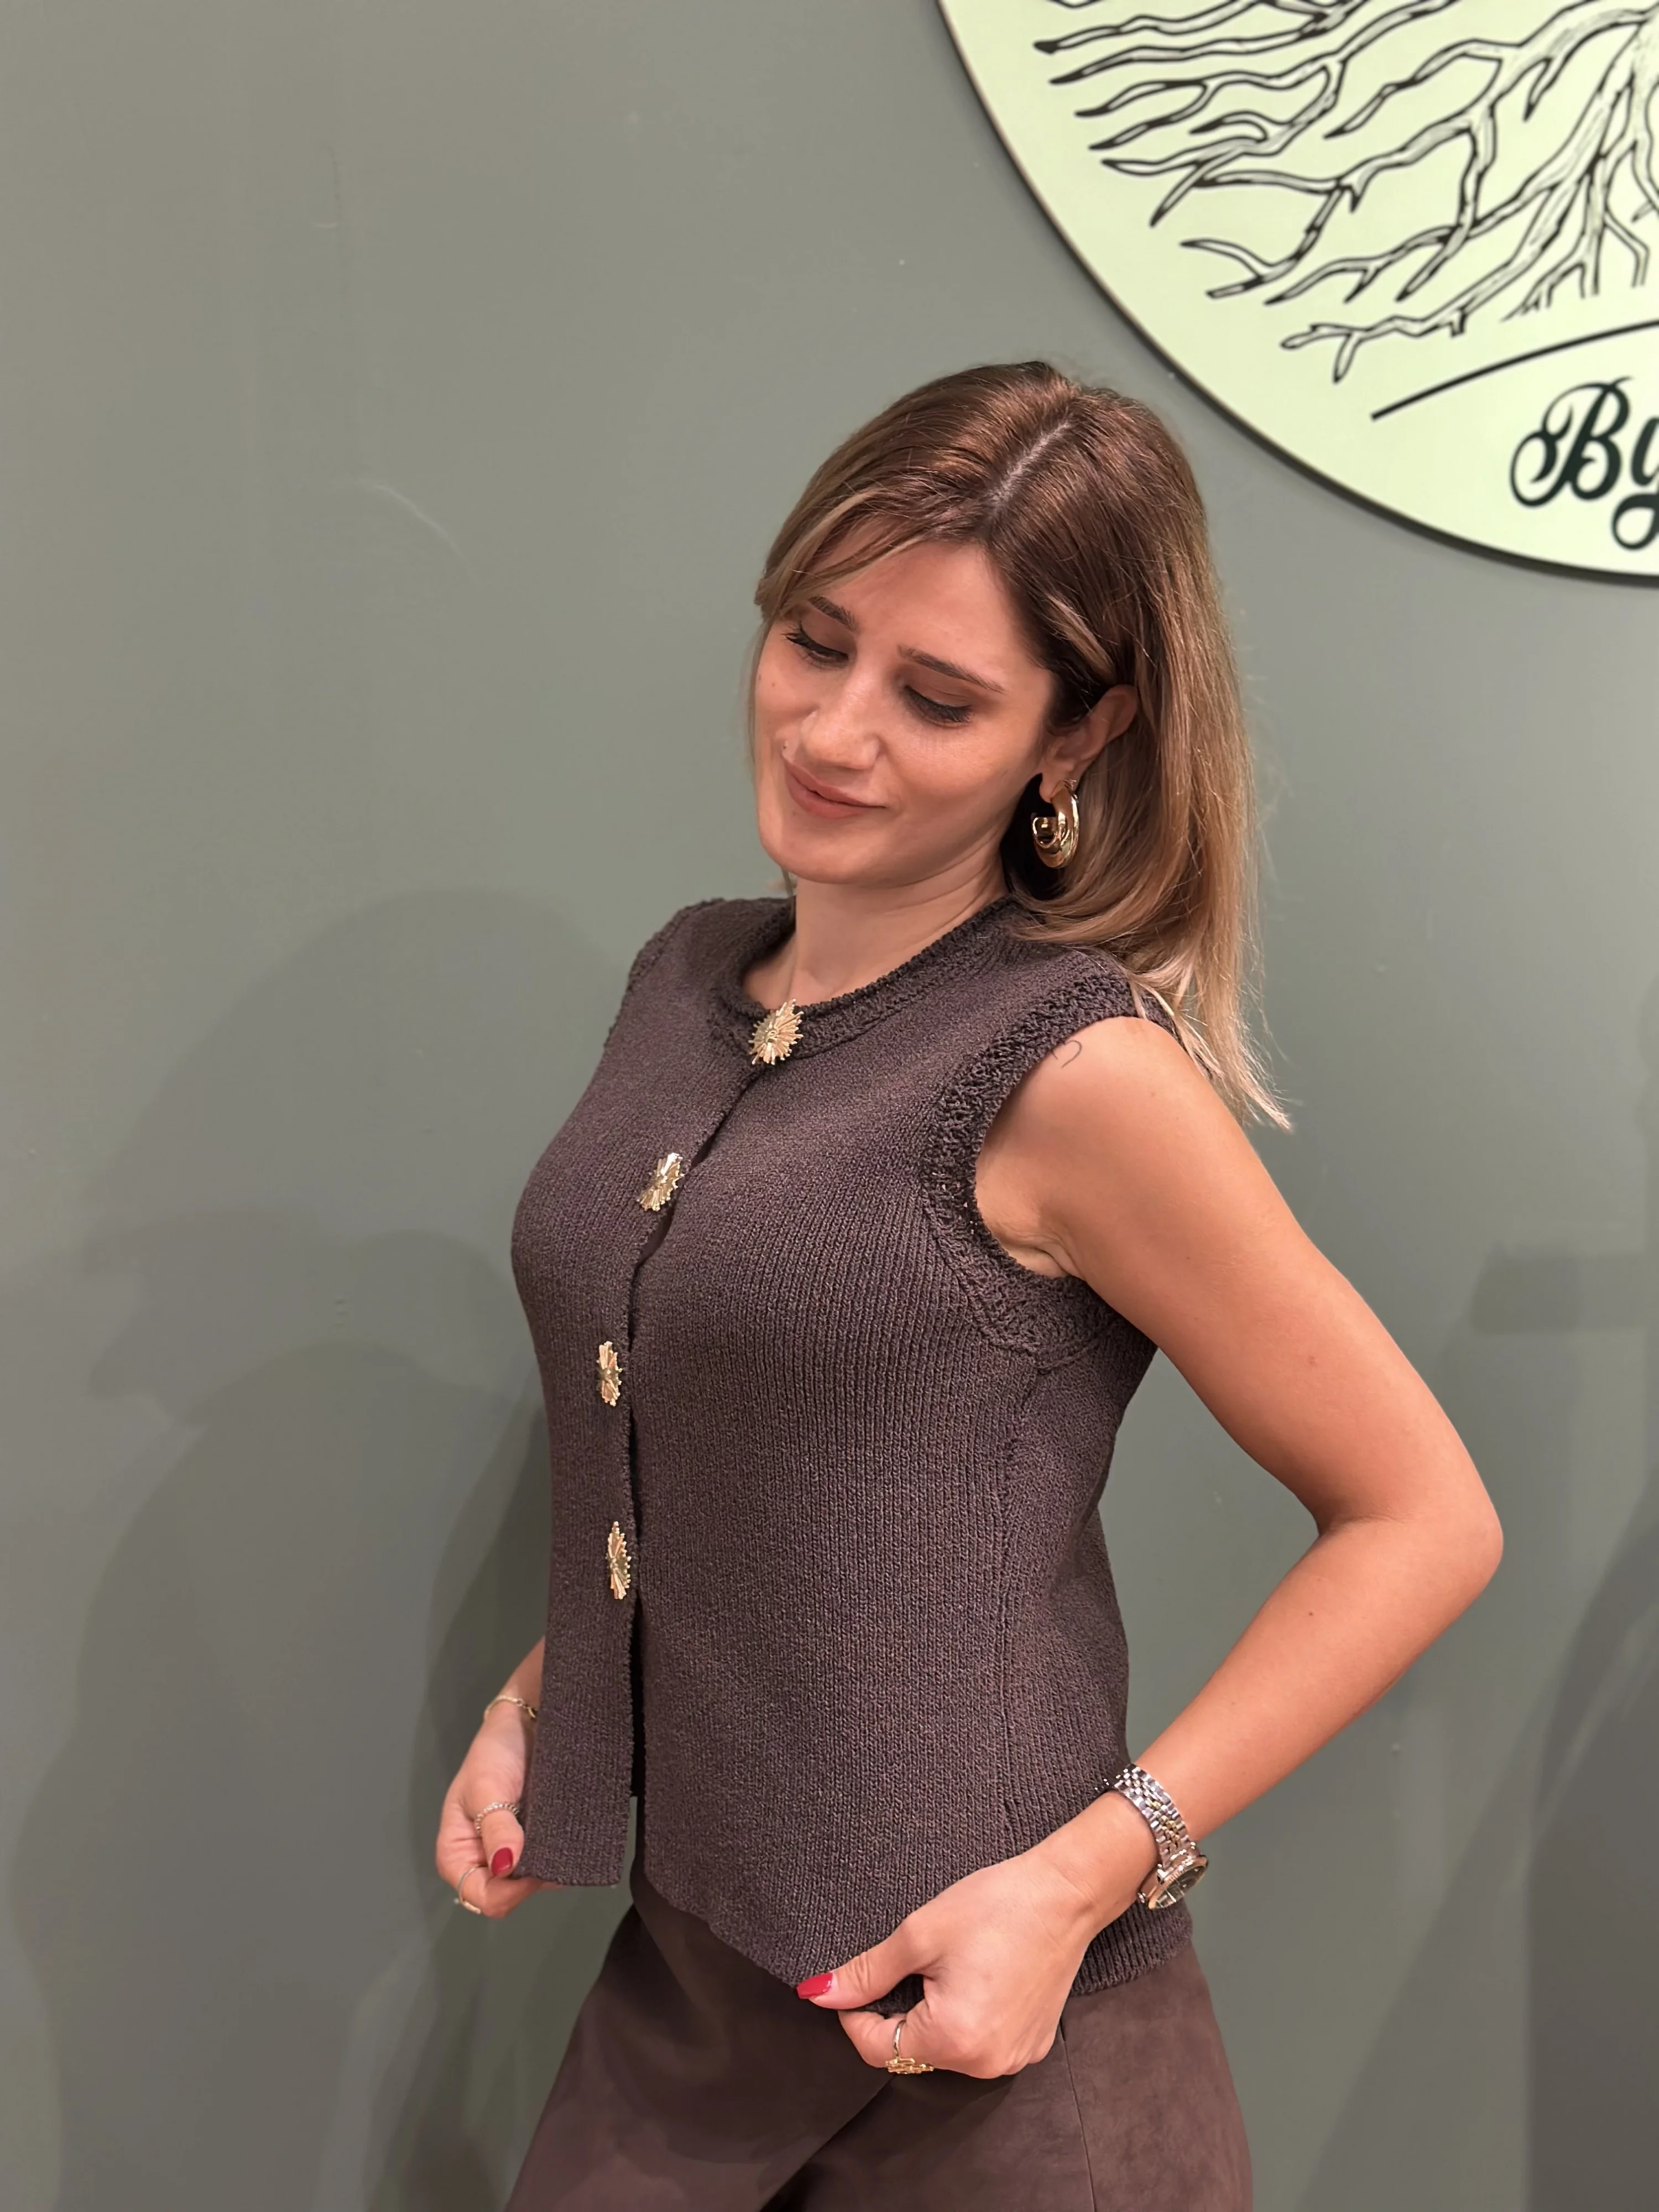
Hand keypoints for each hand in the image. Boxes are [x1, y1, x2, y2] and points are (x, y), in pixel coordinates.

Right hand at [434, 1704, 558, 1919]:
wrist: (527, 1720)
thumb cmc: (496, 1750)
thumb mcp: (487, 1786)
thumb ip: (496, 1828)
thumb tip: (506, 1866)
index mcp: (456, 1854)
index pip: (482, 1897)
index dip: (509, 1892)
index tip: (535, 1869)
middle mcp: (482, 1862)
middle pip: (509, 1895)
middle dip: (532, 1880)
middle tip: (554, 1847)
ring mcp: (510, 1854)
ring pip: (532, 1883)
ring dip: (550, 1867)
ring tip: (562, 1836)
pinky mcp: (534, 1844)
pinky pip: (548, 1864)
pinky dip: (560, 1856)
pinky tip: (568, 1836)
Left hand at [797, 1797, 1153, 2075]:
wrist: (1065, 1893)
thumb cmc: (995, 1906)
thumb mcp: (919, 1934)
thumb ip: (867, 1972)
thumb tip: (819, 1993)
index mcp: (954, 2039)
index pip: (878, 2048)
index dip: (855, 2015)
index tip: (854, 1981)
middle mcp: (986, 2064)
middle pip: (913, 2051)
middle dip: (897, 2013)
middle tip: (910, 1963)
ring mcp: (1013, 2059)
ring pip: (946, 2049)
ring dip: (932, 2016)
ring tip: (947, 1967)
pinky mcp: (1031, 2045)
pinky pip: (980, 2044)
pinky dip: (966, 2019)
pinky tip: (976, 1978)